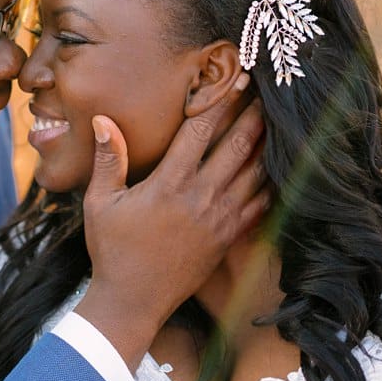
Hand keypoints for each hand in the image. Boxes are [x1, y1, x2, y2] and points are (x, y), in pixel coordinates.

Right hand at [73, 78, 267, 371]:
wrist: (133, 301)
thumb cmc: (112, 250)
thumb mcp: (100, 203)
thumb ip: (109, 160)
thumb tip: (103, 119)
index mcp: (169, 184)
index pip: (200, 132)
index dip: (221, 101)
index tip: (236, 79)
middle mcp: (200, 197)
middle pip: (237, 146)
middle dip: (254, 115)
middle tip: (268, 91)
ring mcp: (219, 219)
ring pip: (254, 173)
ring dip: (267, 145)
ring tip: (280, 121)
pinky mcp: (227, 238)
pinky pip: (260, 206)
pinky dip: (272, 184)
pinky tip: (281, 169)